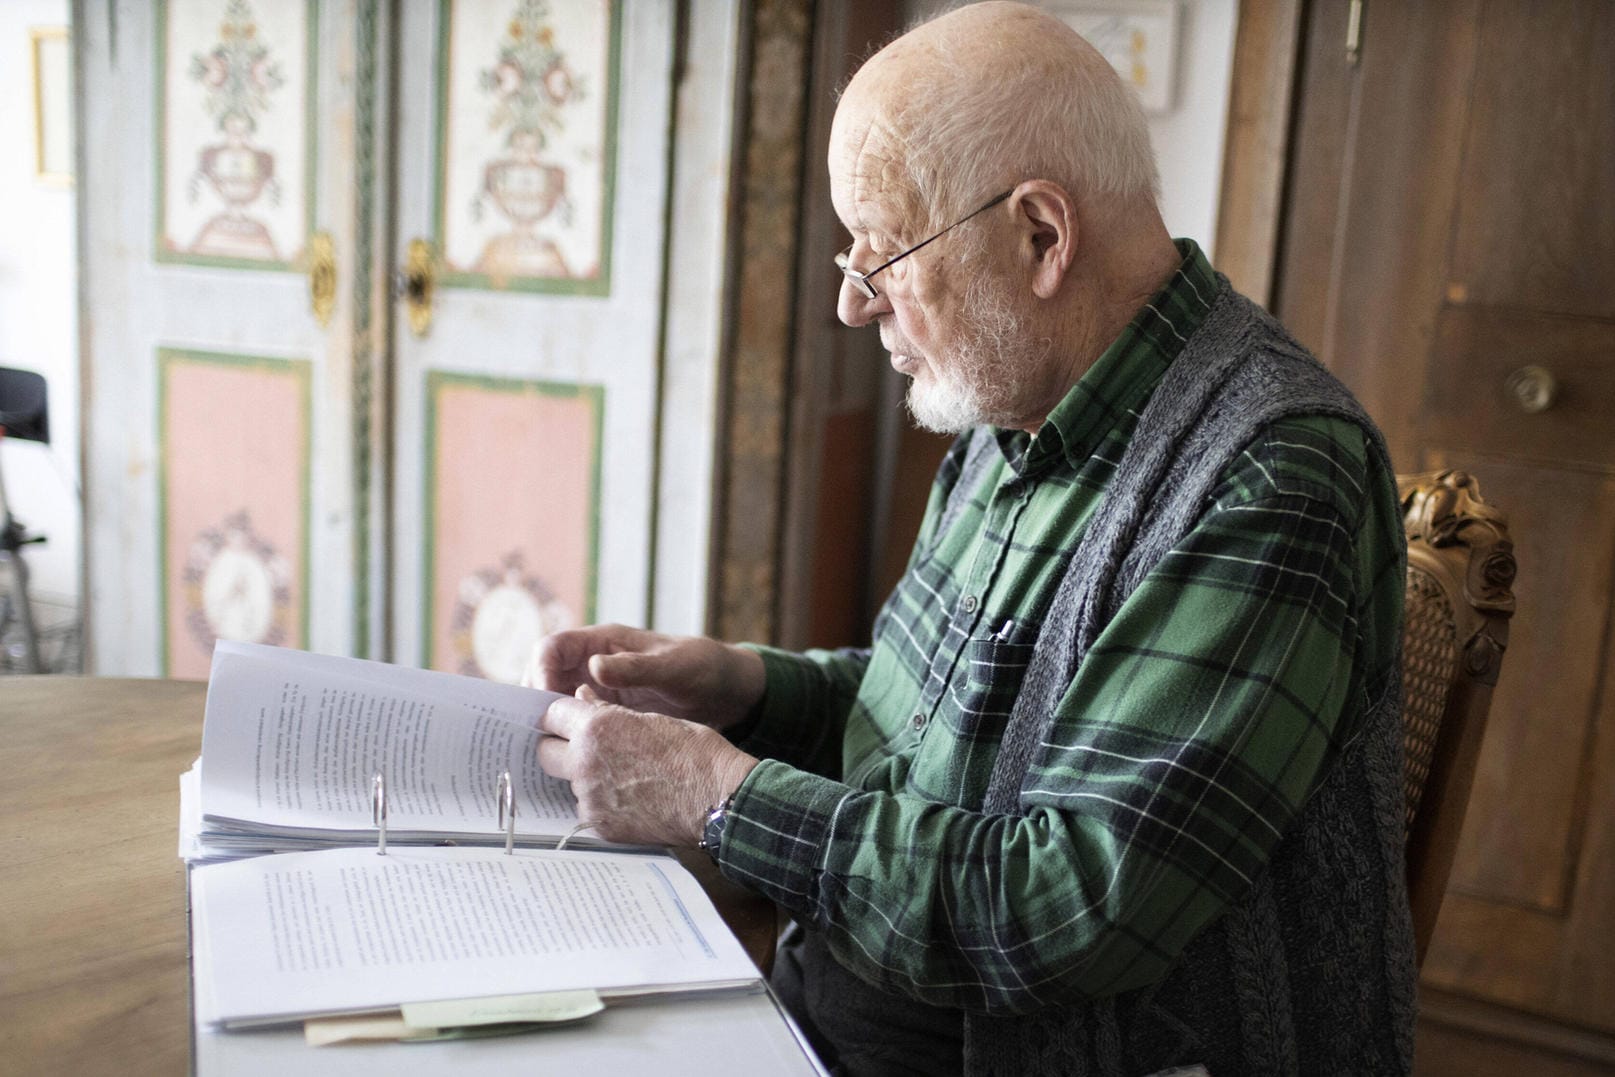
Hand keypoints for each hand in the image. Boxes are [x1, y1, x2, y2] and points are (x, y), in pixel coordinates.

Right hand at [525, 624, 765, 731]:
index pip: (552, 648)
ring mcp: (597, 690)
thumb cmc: (701, 668)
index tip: (543, 701)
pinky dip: (567, 738)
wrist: (726, 692)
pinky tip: (570, 759)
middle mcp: (593, 664)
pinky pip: (574, 723)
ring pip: (554, 704)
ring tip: (547, 750)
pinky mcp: (605, 714)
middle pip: (543, 677)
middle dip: (534, 701)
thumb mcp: (672, 667)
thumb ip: (636, 668)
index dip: (540, 671)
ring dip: (546, 723)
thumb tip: (594, 666)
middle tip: (537, 732)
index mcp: (603, 642)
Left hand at [538, 687, 758, 845]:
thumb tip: (582, 698)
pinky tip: (628, 796)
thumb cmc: (692, 751)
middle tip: (582, 746)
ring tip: (619, 773)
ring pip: (567, 781)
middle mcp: (585, 763)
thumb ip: (608, 710)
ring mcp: (590, 798)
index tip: (566, 719)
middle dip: (558, 746)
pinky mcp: (600, 825)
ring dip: (582, 775)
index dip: (559, 715)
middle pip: (545, 752)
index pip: (551, 714)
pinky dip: (599, 801)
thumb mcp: (651, 718)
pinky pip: (586, 808)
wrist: (717, 798)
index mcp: (596, 728)